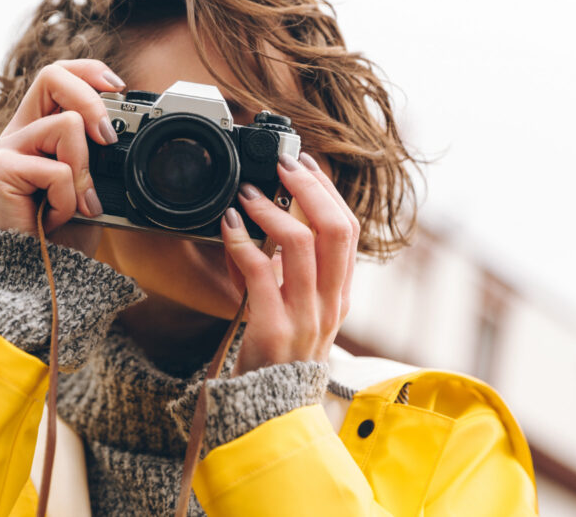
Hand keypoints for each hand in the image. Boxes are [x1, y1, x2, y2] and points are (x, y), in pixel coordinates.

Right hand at [0, 59, 122, 256]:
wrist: (46, 275)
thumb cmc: (68, 232)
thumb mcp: (94, 181)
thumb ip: (97, 150)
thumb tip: (119, 127)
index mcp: (39, 128)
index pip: (57, 75)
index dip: (87, 71)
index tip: (119, 88)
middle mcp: (18, 133)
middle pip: (52, 77)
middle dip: (91, 101)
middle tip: (108, 139)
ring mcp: (6, 150)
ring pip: (66, 126)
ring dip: (84, 171)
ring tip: (74, 203)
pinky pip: (56, 169)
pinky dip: (68, 198)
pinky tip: (56, 217)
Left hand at [221, 153, 359, 374]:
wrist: (269, 410)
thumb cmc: (278, 354)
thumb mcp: (296, 308)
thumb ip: (288, 269)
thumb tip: (266, 220)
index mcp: (340, 293)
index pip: (348, 230)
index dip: (328, 191)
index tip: (305, 164)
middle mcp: (331, 302)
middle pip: (336, 227)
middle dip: (309, 186)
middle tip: (281, 165)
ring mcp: (306, 316)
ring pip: (301, 243)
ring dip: (271, 209)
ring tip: (247, 194)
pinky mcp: (275, 328)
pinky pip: (261, 271)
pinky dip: (241, 241)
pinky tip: (227, 226)